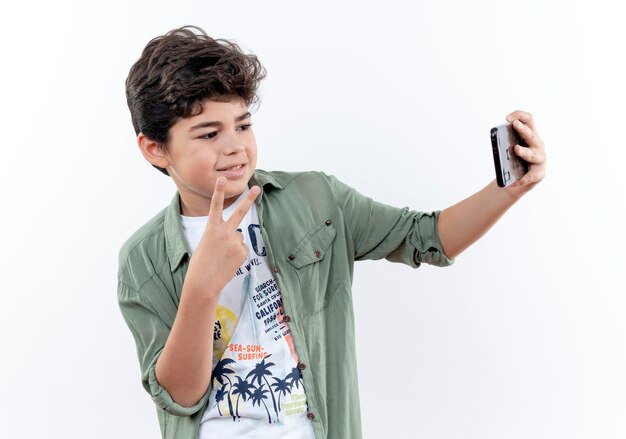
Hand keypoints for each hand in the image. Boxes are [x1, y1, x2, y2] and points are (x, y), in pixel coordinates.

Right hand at [183, 177, 260, 294]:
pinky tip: (228, 262)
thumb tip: (237, 236)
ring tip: (222, 256)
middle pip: (239, 212)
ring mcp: (235, 242)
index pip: (215, 206)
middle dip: (249, 199)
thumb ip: (221, 235)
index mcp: (211, 229)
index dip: (218, 191)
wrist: (203, 283)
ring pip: (238, 237)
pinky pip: (242, 249)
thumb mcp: (206, 244)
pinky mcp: (243, 252)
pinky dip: (236, 255)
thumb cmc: (201, 264)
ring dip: (233, 244)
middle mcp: (225, 232)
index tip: (221, 178)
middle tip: (257, 187)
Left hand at [504, 110, 546, 198]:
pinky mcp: (539, 173)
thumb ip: (505, 142)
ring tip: (516, 150)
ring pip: (533, 154)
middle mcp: (538, 145)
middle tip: (515, 125)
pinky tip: (513, 183)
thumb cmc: (513, 161)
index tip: (507, 118)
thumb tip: (497, 140)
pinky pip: (530, 176)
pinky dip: (521, 180)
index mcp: (530, 135)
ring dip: (524, 151)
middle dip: (522, 129)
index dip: (520, 115)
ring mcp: (540, 159)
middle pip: (531, 135)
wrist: (517, 181)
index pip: (529, 120)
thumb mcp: (508, 149)